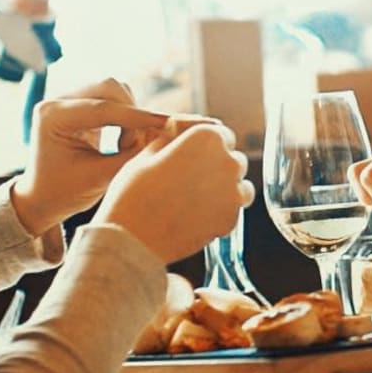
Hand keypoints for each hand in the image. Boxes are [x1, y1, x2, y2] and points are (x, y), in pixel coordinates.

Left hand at [11, 78, 169, 235]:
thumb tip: (163, 136)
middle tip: (139, 143)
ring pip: (113, 90)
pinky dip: (125, 116)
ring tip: (127, 145)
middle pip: (108, 87)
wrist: (41, 198)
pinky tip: (124, 139)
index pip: (102, 108)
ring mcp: (67, 100)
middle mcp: (56, 101)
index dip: (137, 117)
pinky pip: (111, 99)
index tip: (166, 123)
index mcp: (51, 117)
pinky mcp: (79, 104)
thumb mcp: (98, 178)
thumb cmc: (64, 193)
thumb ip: (130, 156)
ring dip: (130, 114)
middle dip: (132, 112)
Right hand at [93, 123, 254, 263]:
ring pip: (240, 186)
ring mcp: (232, 193)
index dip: (208, 145)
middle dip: (218, 167)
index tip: (197, 155)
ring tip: (197, 199)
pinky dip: (219, 213)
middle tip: (192, 180)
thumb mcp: (147, 154)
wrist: (131, 238)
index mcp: (207, 137)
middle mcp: (226, 161)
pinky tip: (196, 216)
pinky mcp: (230, 219)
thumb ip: (171, 141)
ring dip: (225, 190)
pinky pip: (232, 211)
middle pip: (233, 160)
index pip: (222, 134)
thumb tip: (178, 138)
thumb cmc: (133, 193)